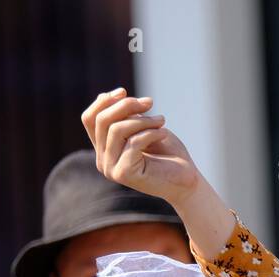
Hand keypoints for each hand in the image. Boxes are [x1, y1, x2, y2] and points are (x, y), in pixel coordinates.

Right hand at [81, 89, 200, 204]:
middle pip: (101, 121)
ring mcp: (111, 169)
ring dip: (143, 120)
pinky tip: (164, 133)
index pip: (90, 119)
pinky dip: (151, 133)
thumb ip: (125, 116)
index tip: (124, 92)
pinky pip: (133, 142)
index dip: (104, 102)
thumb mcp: (144, 129)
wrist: (188, 183)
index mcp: (104, 149)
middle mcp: (103, 161)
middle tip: (150, 103)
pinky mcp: (124, 174)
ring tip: (162, 120)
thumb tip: (108, 94)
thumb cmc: (169, 155)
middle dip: (125, 106)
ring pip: (116, 130)